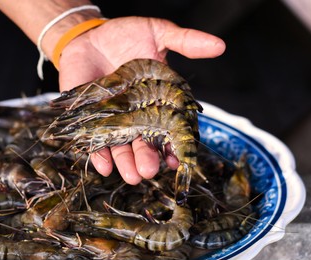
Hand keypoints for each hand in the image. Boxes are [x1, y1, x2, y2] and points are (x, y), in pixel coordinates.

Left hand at [58, 16, 225, 184]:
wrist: (89, 35)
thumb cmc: (126, 35)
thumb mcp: (158, 33)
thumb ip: (186, 41)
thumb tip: (220, 45)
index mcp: (158, 100)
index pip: (171, 127)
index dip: (175, 144)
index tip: (178, 159)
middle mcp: (138, 115)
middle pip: (145, 142)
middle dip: (148, 158)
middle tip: (149, 170)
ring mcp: (115, 120)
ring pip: (122, 147)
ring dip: (126, 163)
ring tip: (132, 176)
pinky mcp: (92, 120)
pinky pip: (95, 142)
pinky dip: (99, 155)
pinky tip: (105, 167)